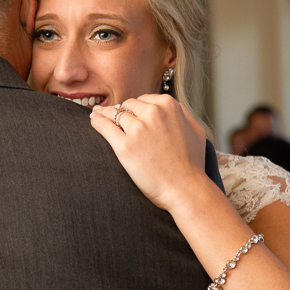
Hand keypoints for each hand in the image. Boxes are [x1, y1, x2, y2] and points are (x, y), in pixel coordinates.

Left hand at [90, 94, 207, 210]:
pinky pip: (103, 126)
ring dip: (105, 114)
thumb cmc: (192, 164)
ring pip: (113, 113)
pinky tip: (93, 121)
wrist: (185, 189)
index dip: (136, 109)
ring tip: (97, 115)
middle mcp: (153, 113)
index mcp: (169, 105)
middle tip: (113, 118)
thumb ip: (183, 113)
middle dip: (122, 112)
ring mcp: (138, 129)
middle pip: (127, 105)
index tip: (130, 115)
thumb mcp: (196, 130)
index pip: (144, 100)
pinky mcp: (124, 146)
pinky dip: (96, 121)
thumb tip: (171, 106)